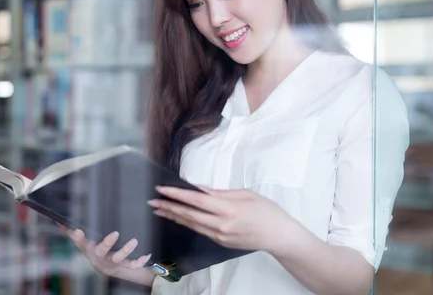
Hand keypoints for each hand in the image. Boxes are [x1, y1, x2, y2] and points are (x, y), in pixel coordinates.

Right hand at [57, 224, 152, 279]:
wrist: (105, 267)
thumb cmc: (93, 251)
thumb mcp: (82, 242)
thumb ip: (71, 232)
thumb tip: (58, 220)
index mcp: (90, 249)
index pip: (82, 243)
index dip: (78, 237)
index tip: (77, 230)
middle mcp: (101, 257)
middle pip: (102, 251)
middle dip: (107, 243)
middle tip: (114, 233)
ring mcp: (113, 262)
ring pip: (119, 259)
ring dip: (126, 251)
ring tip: (134, 241)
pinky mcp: (124, 265)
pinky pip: (133, 265)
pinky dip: (140, 261)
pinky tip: (147, 255)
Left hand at [147, 186, 292, 253]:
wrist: (280, 236)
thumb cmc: (266, 211)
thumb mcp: (245, 194)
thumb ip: (219, 192)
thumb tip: (198, 188)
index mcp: (227, 208)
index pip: (195, 200)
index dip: (176, 194)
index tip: (161, 189)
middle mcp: (221, 224)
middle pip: (188, 215)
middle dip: (168, 207)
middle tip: (153, 201)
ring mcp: (220, 236)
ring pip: (191, 225)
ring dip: (174, 216)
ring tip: (160, 210)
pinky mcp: (221, 242)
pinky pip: (200, 231)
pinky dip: (187, 223)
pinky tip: (179, 217)